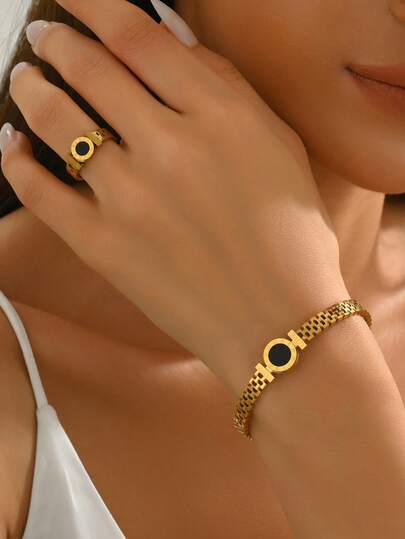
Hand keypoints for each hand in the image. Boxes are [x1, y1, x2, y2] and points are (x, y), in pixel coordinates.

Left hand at [1, 0, 347, 391]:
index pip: (140, 39)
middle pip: (91, 70)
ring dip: (30, 90)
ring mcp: (130, 199)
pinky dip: (15, 160)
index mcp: (220, 118)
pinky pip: (41, 191)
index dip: (96, 7)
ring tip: (23, 80)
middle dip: (58, 43)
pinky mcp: (104, 247)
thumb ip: (229, 92)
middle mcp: (170, 148)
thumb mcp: (281, 151)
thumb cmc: (293, 241)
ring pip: (57, 122)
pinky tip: (10, 143)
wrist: (278, 324)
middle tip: (44, 36)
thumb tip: (176, 46)